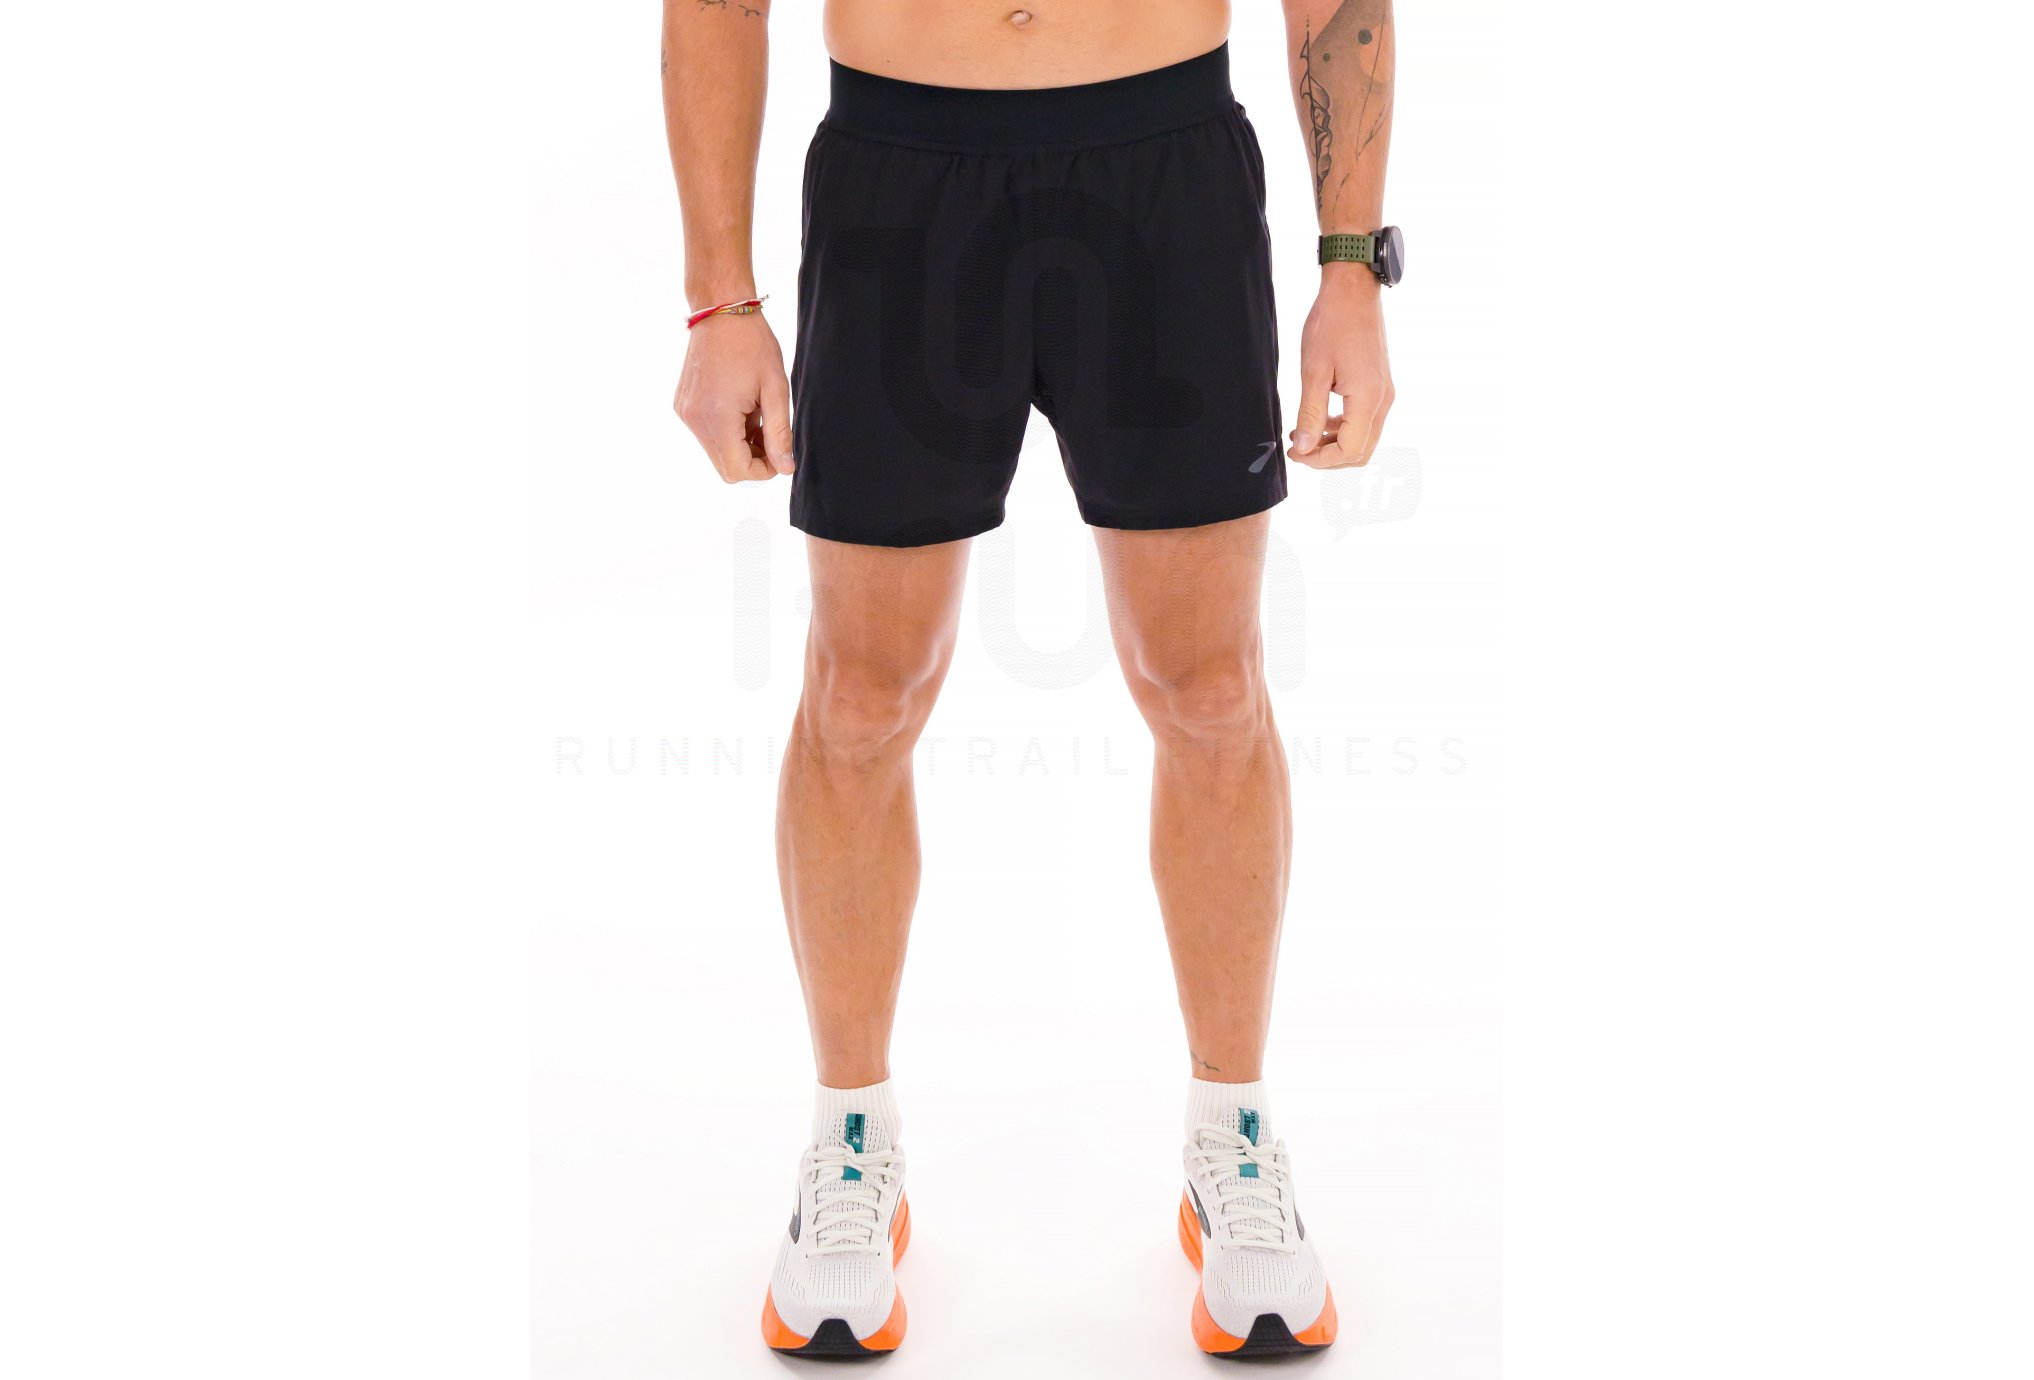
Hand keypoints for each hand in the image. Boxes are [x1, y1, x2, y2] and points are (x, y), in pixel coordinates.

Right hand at [674, 313, 793, 481]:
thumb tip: (786, 469)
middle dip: (752, 459)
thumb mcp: (775, 388)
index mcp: (718, 417)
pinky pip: (706, 434)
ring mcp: (686, 413)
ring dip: (739, 444)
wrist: (721, 310)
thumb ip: (780, 433)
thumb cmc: (752, 343)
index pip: (739, 471)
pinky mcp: (682, 405)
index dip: (764, 471)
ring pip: (716, 452)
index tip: (780, 453)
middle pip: (726, 467)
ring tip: (753, 412)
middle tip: (769, 432)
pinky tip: (738, 404)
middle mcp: (696, 420)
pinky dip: (725, 430)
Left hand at [1288, 269, 1394, 468]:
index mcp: (1368, 399)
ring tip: (1303, 435)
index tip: (1294, 453)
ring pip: (1364, 439)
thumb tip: (1304, 449)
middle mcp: (1383, 401)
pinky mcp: (1379, 386)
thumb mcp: (1313, 371)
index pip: (1349, 451)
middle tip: (1298, 449)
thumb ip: (1310, 414)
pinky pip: (1365, 421)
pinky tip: (1319, 420)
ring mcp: (1384, 394)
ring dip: (1334, 444)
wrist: (1353, 291)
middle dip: (1327, 458)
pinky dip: (1342, 429)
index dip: (1319, 460)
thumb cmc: (1332, 324)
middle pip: (1360, 452)